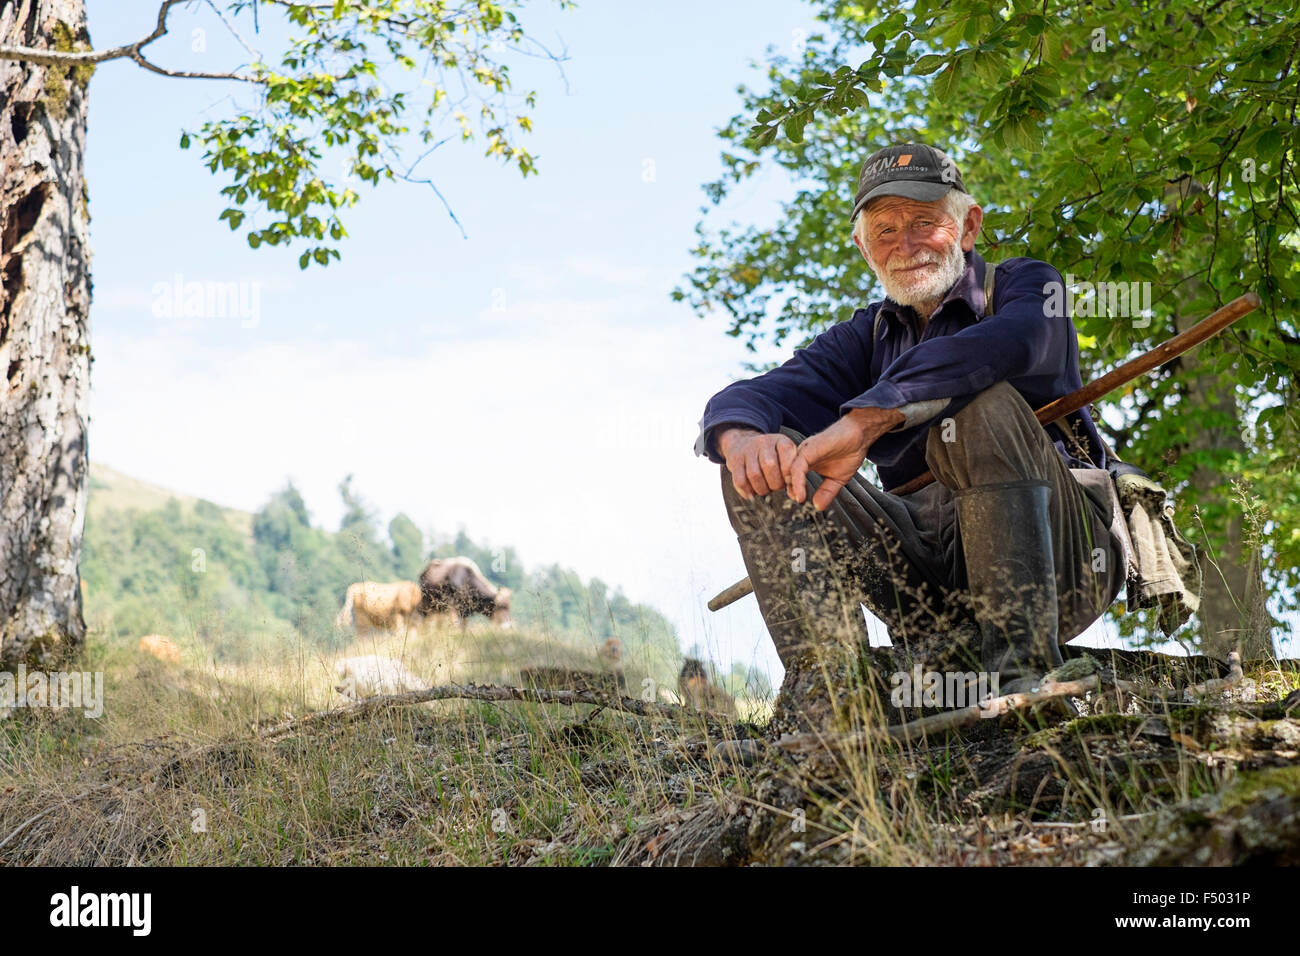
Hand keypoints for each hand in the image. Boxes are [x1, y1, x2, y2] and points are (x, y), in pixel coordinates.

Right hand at [719, 428, 798, 499]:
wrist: (744, 443)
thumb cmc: (772, 457)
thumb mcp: (786, 457)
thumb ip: (792, 473)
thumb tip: (796, 494)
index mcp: (781, 441)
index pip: (787, 459)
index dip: (788, 476)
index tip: (788, 482)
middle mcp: (763, 442)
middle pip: (769, 466)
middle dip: (775, 484)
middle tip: (776, 487)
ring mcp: (747, 450)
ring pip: (754, 475)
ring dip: (762, 489)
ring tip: (765, 489)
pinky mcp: (734, 460)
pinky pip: (740, 481)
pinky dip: (748, 491)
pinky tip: (752, 492)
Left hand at [789, 407, 903, 510]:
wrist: (860, 435)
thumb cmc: (849, 452)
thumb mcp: (837, 479)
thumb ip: (827, 492)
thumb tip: (818, 507)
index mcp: (806, 463)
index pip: (791, 478)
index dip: (793, 490)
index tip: (800, 500)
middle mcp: (801, 457)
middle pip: (785, 474)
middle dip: (787, 488)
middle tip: (796, 501)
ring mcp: (804, 452)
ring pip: (787, 471)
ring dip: (790, 486)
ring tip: (798, 499)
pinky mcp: (808, 449)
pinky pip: (796, 467)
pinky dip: (797, 482)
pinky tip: (800, 494)